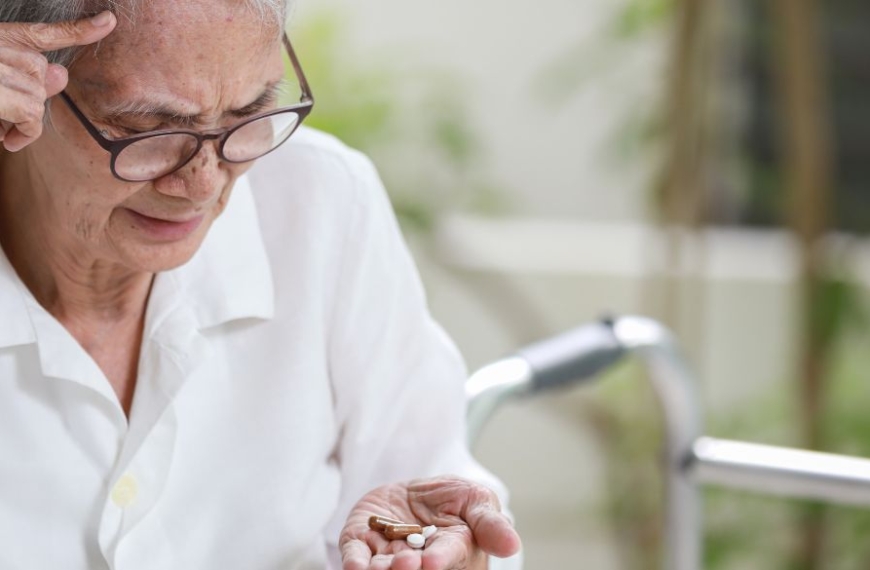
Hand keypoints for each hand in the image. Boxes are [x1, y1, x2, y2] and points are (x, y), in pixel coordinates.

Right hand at [0, 11, 115, 151]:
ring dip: (20, 121)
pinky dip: (25, 134)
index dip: (80, 29)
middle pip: (41, 78)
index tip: (109, 21)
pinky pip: (31, 113)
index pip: (44, 33)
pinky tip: (9, 141)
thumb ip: (28, 77)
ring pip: (36, 100)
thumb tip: (60, 72)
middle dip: (26, 103)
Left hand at [340, 476, 520, 569]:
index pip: (448, 556)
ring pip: (383, 569)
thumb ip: (489, 522)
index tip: (431, 561)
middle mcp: (421, 561)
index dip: (440, 560)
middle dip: (408, 569)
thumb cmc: (453, 501)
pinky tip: (354, 568)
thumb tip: (512, 544)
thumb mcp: (476, 501)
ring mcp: (389, 555)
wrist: (416, 493)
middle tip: (406, 563)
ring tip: (384, 566)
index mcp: (454, 551)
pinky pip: (355, 558)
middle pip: (415, 569)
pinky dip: (354, 564)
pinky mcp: (362, 545)